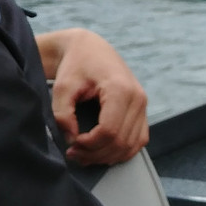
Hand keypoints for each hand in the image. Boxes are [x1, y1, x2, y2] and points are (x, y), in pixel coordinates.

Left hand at [36, 28, 148, 164]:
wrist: (91, 49)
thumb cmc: (76, 65)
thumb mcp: (62, 86)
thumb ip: (63, 114)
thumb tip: (71, 139)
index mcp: (120, 89)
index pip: (109, 131)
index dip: (89, 145)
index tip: (72, 143)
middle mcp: (137, 98)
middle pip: (121, 142)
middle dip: (95, 153)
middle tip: (73, 152)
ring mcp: (143, 105)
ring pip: (131, 145)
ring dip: (107, 156)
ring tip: (85, 153)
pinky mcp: (143, 110)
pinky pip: (138, 141)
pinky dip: (121, 151)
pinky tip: (102, 150)